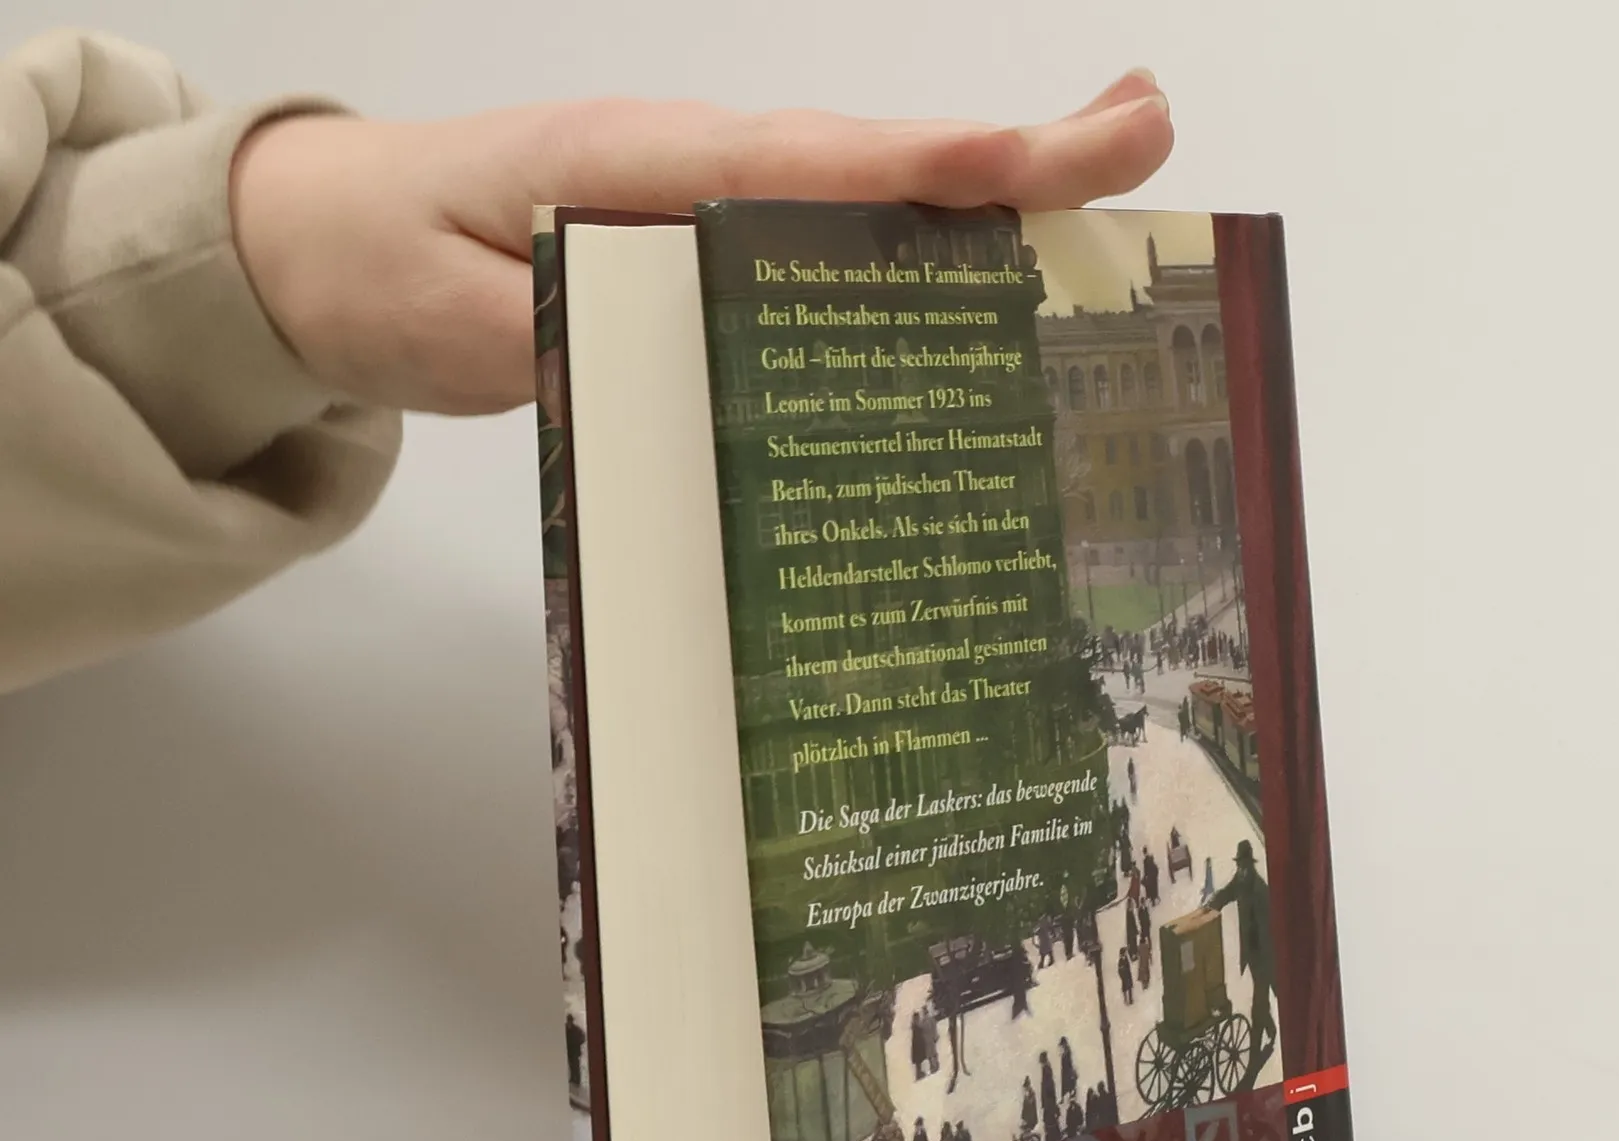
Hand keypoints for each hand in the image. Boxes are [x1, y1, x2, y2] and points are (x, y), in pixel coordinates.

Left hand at [230, 73, 1173, 415]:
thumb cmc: (390, 268)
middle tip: (1151, 155)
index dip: (963, 163)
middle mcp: (701, 172)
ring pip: (868, 212)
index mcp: (653, 167)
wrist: (329, 243)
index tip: (1087, 148)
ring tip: (1109, 235)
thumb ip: (583, 352)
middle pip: (884, 170)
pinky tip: (972, 314)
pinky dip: (910, 272)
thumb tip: (703, 375)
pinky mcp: (705, 255)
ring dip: (986, 220)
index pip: (833, 166)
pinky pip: (826, 259)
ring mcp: (709, 209)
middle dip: (1019, 167)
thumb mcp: (464, 329)